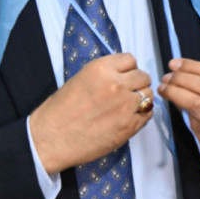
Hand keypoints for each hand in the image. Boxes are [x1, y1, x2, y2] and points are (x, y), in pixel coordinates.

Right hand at [29, 53, 153, 173]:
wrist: (51, 138)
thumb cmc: (60, 110)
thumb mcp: (81, 79)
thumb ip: (105, 75)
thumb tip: (123, 75)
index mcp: (101, 69)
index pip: (130, 60)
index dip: (128, 69)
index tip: (123, 77)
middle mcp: (117, 84)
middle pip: (143, 76)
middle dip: (137, 83)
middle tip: (126, 93)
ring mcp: (125, 105)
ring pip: (148, 95)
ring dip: (141, 99)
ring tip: (127, 107)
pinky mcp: (130, 125)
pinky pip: (148, 114)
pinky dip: (141, 115)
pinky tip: (128, 118)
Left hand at [158, 59, 199, 187]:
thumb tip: (180, 72)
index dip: (193, 66)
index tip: (175, 63)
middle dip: (182, 78)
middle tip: (167, 77)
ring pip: (196, 102)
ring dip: (176, 92)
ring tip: (164, 88)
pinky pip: (194, 120)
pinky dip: (182, 109)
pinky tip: (173, 103)